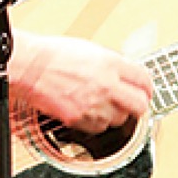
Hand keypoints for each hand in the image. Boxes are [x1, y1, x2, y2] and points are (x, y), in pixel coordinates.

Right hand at [13, 34, 152, 132]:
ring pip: (120, 119)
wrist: (30, 67)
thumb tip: (127, 75)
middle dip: (138, 104)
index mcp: (110, 63)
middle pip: (140, 104)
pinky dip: (98, 122)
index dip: (147, 87)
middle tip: (133, 102)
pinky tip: (91, 111)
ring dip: (116, 113)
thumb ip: (113, 64)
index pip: (144, 79)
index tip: (145, 90)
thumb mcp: (91, 50)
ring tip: (104, 103)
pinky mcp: (79, 119)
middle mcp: (106, 85)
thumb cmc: (54, 55)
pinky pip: (100, 128)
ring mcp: (93, 104)